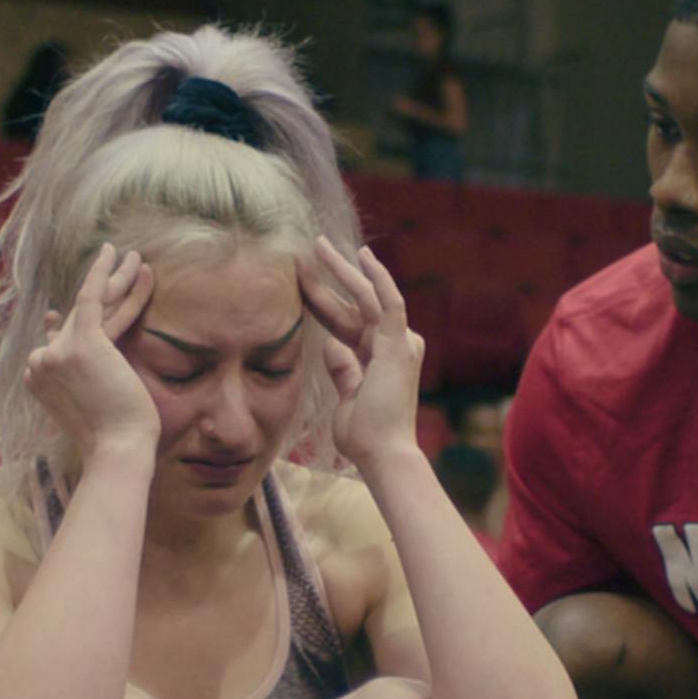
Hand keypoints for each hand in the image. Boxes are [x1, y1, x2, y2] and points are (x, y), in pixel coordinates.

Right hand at [24, 245, 157, 468]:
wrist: (117, 449)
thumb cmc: (111, 436)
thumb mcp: (86, 403)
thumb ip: (73, 373)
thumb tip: (62, 339)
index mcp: (37, 379)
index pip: (61, 340)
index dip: (72, 322)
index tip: (66, 310)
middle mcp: (40, 362)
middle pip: (77, 319)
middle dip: (103, 291)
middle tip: (118, 262)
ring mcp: (57, 352)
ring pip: (90, 305)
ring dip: (114, 277)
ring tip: (133, 254)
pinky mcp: (83, 343)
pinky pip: (92, 296)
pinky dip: (103, 272)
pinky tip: (114, 252)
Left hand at [299, 243, 422, 466]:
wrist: (382, 453)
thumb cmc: (365, 435)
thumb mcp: (346, 396)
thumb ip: (342, 370)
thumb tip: (331, 346)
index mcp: (376, 357)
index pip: (343, 321)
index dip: (321, 300)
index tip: (298, 281)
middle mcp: (390, 345)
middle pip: (352, 304)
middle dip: (329, 277)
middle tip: (309, 249)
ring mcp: (398, 343)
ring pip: (367, 296)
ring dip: (344, 270)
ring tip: (321, 245)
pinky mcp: (400, 345)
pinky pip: (389, 303)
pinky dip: (378, 279)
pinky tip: (363, 257)